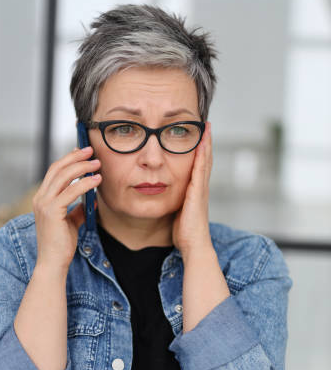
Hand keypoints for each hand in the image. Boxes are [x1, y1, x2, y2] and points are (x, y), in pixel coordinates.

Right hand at [32, 146, 100, 273]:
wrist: (53, 263)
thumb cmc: (61, 244)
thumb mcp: (71, 222)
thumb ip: (78, 209)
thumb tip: (93, 198)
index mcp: (42, 198)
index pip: (54, 171)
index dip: (68, 159)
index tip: (83, 152)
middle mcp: (40, 198)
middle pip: (58, 168)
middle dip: (75, 157)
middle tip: (91, 151)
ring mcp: (44, 204)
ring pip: (64, 176)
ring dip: (82, 167)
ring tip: (98, 164)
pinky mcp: (52, 211)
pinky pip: (71, 191)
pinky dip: (86, 183)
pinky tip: (97, 181)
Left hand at [172, 121, 212, 259]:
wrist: (194, 245)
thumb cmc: (185, 234)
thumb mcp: (177, 213)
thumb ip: (174, 203)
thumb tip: (163, 198)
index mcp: (194, 192)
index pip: (197, 167)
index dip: (199, 152)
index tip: (198, 136)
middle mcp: (200, 188)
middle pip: (204, 159)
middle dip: (205, 142)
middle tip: (206, 124)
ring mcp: (201, 189)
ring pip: (205, 161)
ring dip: (206, 143)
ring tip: (206, 126)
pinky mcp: (198, 192)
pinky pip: (200, 169)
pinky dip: (202, 155)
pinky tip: (201, 143)